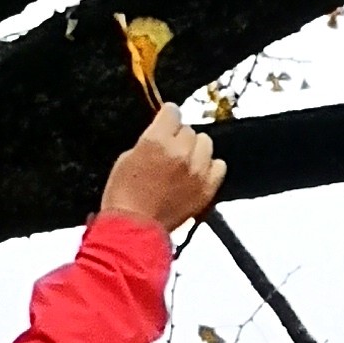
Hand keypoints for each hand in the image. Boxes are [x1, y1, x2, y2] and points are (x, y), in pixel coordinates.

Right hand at [101, 102, 223, 230]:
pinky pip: (219, 166)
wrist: (134, 230)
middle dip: (179, 137)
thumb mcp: (127, 158)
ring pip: (206, 144)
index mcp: (156, 141)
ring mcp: (197, 171)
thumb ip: (149, 142)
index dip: (167, 116)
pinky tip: (198, 173)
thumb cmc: (123, 196)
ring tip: (185, 162)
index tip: (166, 121)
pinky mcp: (207, 189)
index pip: (172, 111)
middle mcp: (181, 152)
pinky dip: (210, 167)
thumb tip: (162, 134)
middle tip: (170, 150)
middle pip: (189, 130)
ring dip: (195, 150)